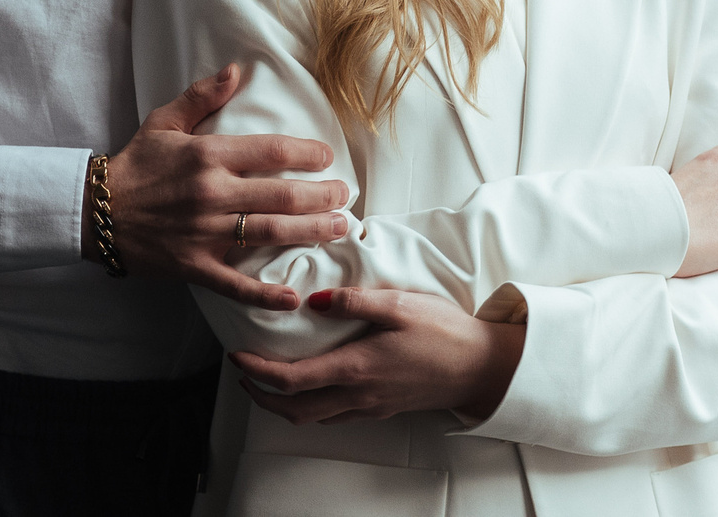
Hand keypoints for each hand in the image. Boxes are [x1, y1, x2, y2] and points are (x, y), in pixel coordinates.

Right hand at [107, 64, 350, 310]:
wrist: (94, 211)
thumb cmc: (134, 164)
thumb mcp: (164, 122)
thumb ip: (202, 95)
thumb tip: (237, 69)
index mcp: (209, 156)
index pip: (272, 151)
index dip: (307, 153)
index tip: (327, 157)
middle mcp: (212, 194)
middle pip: (281, 194)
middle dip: (321, 196)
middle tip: (345, 196)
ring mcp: (205, 233)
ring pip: (269, 233)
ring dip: (310, 232)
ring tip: (339, 229)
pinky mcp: (194, 266)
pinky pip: (235, 284)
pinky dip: (264, 295)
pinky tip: (293, 298)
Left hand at [230, 288, 525, 423]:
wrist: (481, 366)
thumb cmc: (444, 333)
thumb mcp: (399, 304)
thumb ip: (354, 301)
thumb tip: (315, 300)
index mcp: (355, 368)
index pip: (290, 380)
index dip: (257, 372)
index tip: (236, 357)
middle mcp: (357, 394)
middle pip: (293, 409)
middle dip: (261, 396)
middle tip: (243, 375)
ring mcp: (370, 405)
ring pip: (313, 418)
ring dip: (284, 404)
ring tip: (270, 382)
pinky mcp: (383, 407)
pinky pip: (335, 416)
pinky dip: (312, 406)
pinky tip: (315, 386)